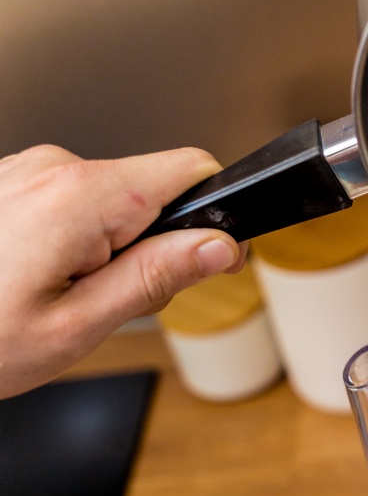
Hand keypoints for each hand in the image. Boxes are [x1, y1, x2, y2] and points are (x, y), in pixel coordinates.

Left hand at [0, 145, 246, 398]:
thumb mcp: (78, 327)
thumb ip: (157, 277)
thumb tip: (220, 246)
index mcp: (81, 197)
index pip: (193, 169)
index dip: (214, 216)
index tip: (206, 258)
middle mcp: (52, 168)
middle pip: (152, 189)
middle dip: (150, 243)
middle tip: (104, 299)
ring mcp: (23, 170)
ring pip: (110, 198)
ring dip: (104, 245)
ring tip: (56, 293)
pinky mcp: (7, 183)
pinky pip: (68, 200)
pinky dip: (68, 239)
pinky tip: (32, 277)